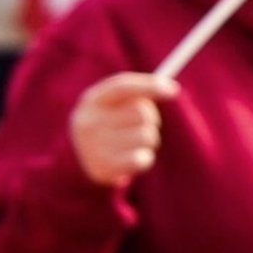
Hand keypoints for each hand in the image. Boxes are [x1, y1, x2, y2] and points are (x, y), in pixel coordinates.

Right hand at [69, 71, 175, 186]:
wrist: (77, 164)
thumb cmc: (106, 127)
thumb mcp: (110, 106)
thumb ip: (135, 95)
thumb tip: (170, 89)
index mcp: (90, 101)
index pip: (122, 86)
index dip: (149, 85)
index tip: (174, 90)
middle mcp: (90, 121)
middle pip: (141, 112)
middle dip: (151, 119)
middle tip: (143, 125)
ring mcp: (96, 146)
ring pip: (148, 136)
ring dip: (149, 140)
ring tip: (134, 144)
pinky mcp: (106, 167)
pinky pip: (144, 158)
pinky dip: (144, 158)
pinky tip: (131, 159)